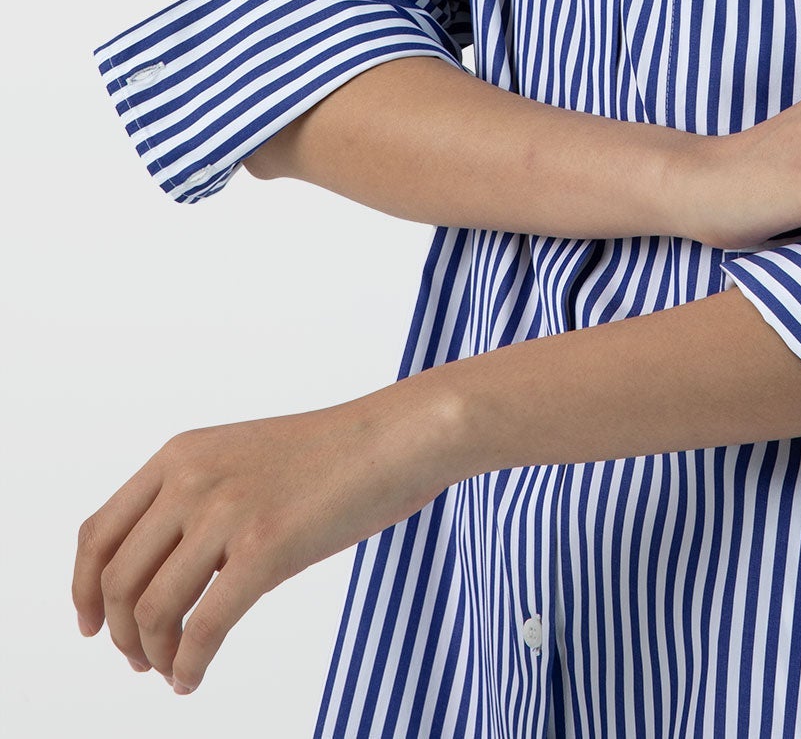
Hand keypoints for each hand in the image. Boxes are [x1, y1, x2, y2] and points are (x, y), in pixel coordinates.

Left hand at [72, 376, 462, 693]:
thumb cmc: (334, 455)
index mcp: (181, 453)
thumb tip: (160, 578)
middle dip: (122, 634)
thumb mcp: (243, 459)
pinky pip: (202, 629)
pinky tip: (194, 680)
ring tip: (173, 671)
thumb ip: (196, 500)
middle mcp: (192, 478)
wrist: (398, 437)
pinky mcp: (265, 548)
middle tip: (141, 661)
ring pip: (152, 610)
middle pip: (117, 580)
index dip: (84, 590)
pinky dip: (188, 667)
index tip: (92, 626)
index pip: (98, 533)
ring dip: (154, 656)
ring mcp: (227, 512)